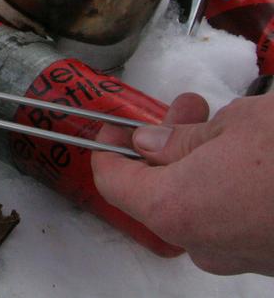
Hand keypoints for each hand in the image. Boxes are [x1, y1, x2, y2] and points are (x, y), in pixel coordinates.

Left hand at [92, 92, 273, 275]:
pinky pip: (233, 219)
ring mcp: (240, 258)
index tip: (113, 124)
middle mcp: (203, 245)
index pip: (114, 182)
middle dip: (167, 144)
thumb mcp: (237, 127)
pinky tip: (255, 155)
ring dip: (201, 161)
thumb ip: (182, 138)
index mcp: (177, 210)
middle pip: (159, 192)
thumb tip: (150, 141)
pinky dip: (230, 186)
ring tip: (228, 120)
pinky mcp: (271, 260)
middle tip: (186, 108)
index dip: (109, 149)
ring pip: (199, 204)